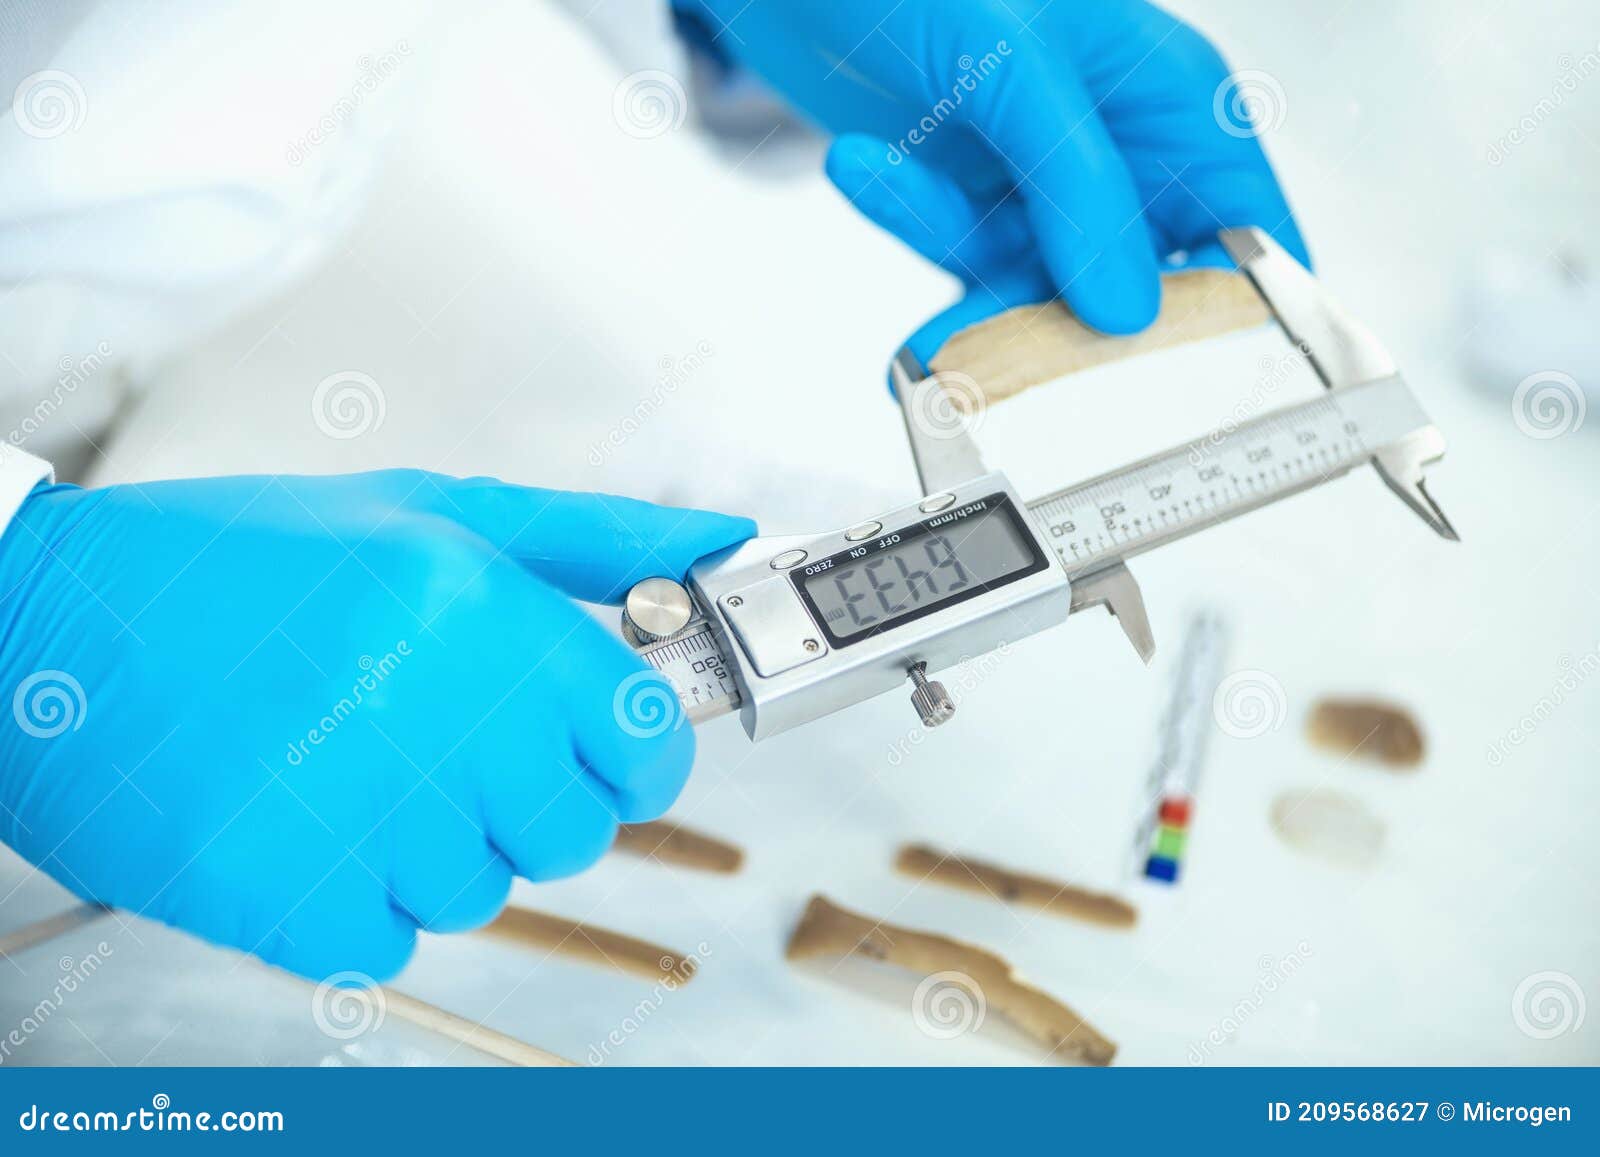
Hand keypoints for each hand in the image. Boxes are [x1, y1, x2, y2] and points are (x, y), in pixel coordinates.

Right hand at [0, 471, 751, 980]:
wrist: (42, 623)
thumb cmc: (241, 565)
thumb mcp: (424, 512)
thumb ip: (591, 537)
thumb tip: (720, 545)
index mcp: (470, 605)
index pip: (644, 740)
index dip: (629, 753)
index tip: (591, 746)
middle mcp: (420, 706)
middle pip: (571, 830)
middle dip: (521, 798)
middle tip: (428, 738)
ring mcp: (346, 809)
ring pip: (480, 893)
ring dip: (426, 847)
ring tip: (340, 764)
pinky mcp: (274, 894)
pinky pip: (385, 943)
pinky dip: (349, 902)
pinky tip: (294, 820)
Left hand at [677, 0, 1307, 359]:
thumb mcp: (1014, 59)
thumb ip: (1076, 184)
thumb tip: (1126, 311)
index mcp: (1173, 99)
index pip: (1247, 228)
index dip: (1238, 311)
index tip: (1201, 388)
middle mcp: (1121, 150)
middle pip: (1142, 285)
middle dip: (1083, 330)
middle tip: (1030, 372)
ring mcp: (1042, 182)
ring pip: (1037, 285)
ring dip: (973, 280)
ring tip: (914, 243)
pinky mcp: (967, 202)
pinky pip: (958, 256)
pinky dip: (913, 228)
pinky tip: (863, 170)